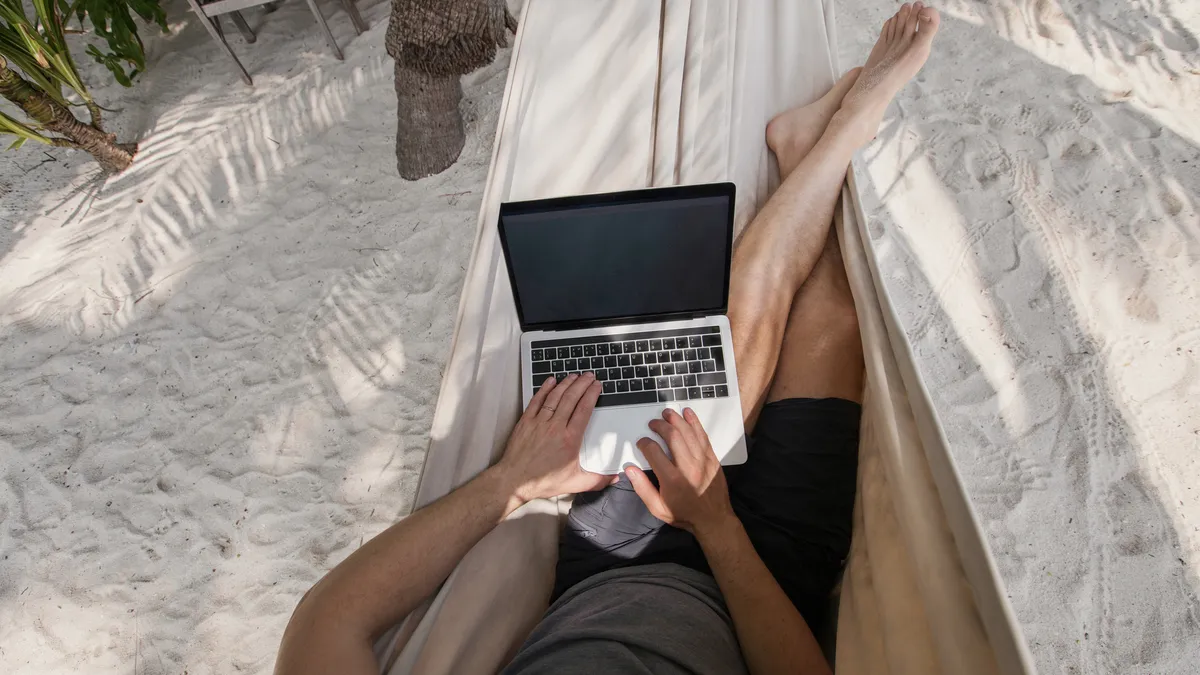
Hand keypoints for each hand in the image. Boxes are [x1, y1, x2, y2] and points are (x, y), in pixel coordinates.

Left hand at [495, 373, 617, 502]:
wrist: (514, 480)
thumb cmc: (543, 481)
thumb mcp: (575, 483)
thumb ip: (598, 480)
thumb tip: (614, 478)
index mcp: (569, 439)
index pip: (584, 410)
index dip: (592, 394)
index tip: (597, 386)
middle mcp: (555, 427)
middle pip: (571, 398)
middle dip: (582, 384)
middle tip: (589, 376)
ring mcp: (539, 422)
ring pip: (555, 396)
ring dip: (566, 384)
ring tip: (574, 376)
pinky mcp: (526, 422)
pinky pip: (537, 400)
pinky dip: (544, 389)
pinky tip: (550, 381)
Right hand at [626, 408, 736, 539]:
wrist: (713, 519)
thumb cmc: (684, 514)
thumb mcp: (658, 508)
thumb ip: (642, 488)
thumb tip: (630, 470)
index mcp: (672, 479)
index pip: (654, 452)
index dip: (645, 443)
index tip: (642, 442)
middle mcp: (688, 467)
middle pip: (673, 436)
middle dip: (660, 426)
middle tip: (653, 423)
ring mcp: (702, 461)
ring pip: (688, 432)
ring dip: (677, 419)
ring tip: (667, 413)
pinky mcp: (712, 458)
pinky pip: (703, 436)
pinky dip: (695, 423)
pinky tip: (688, 414)